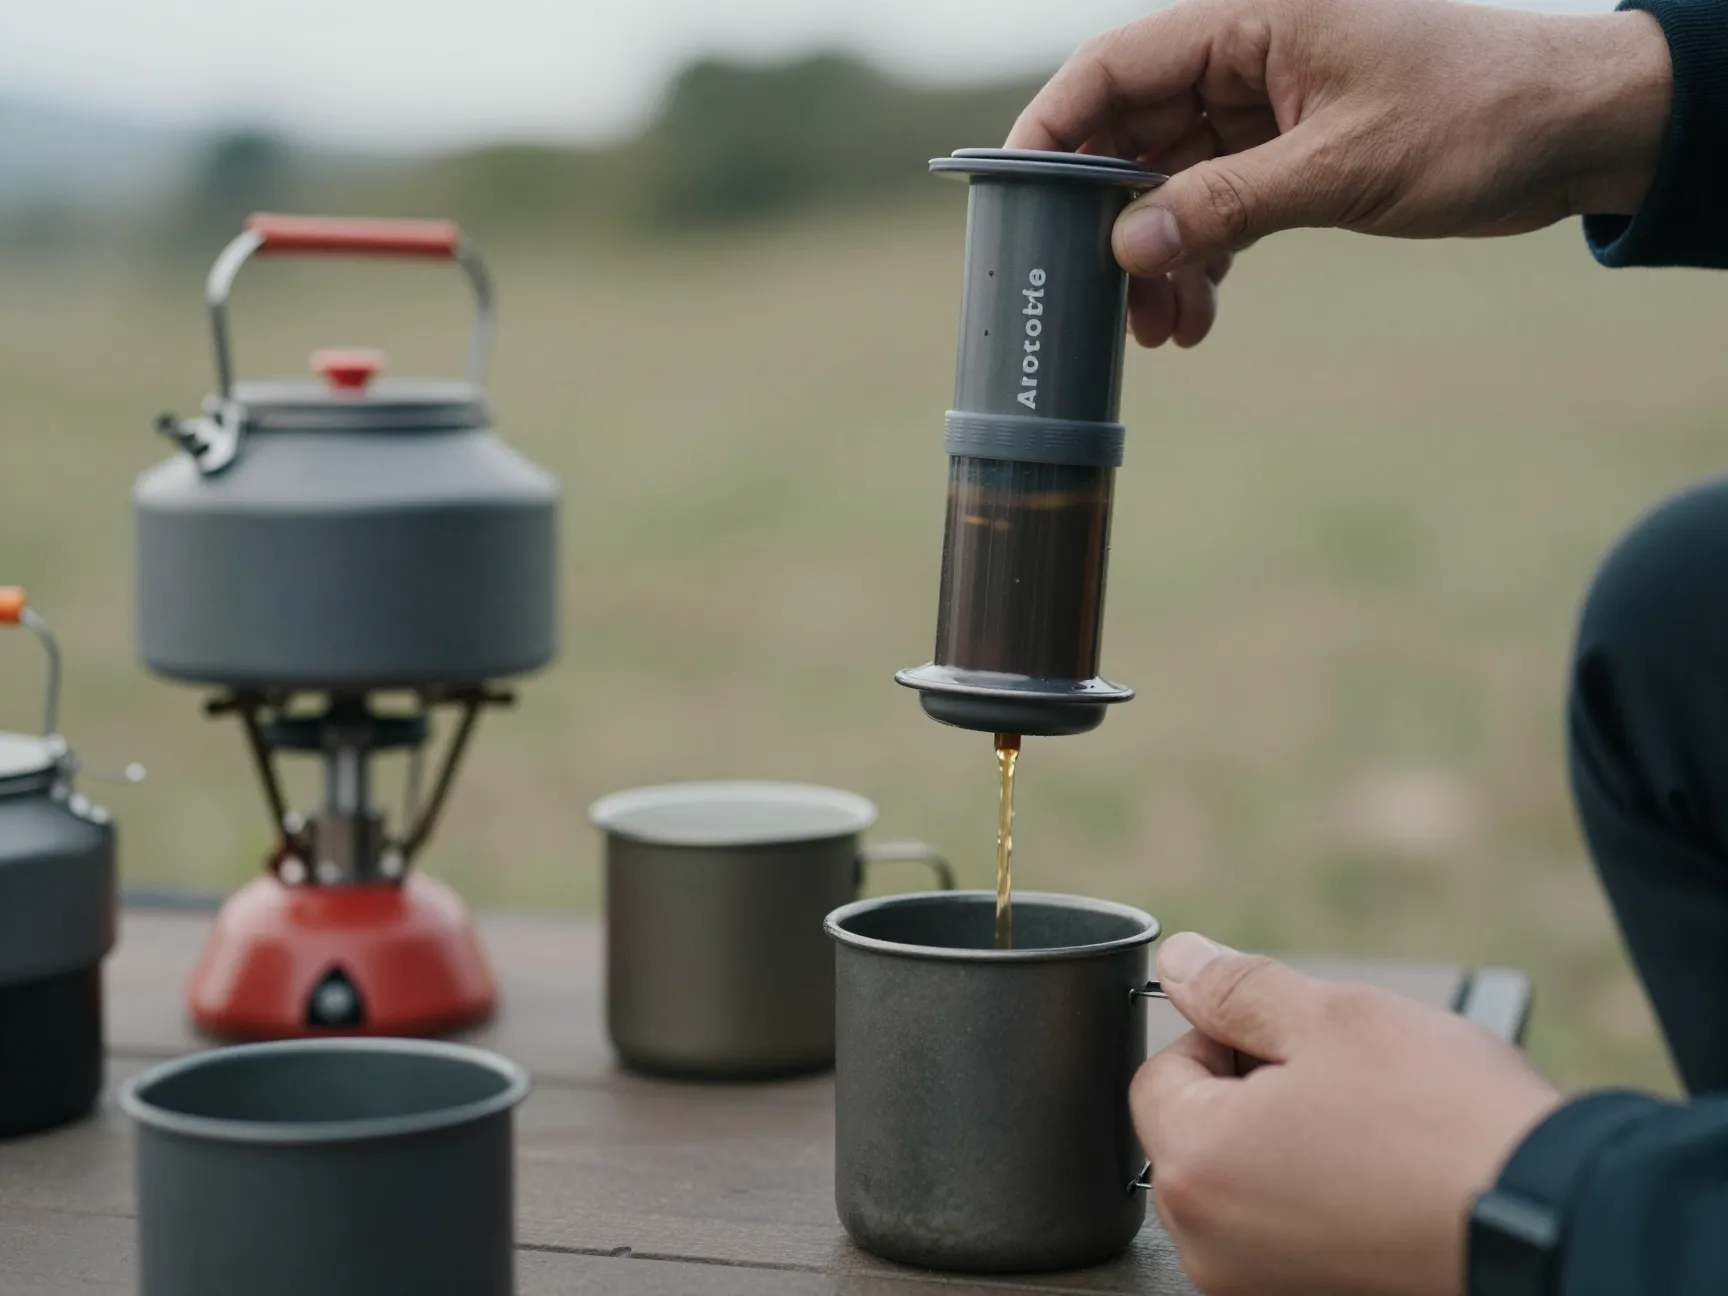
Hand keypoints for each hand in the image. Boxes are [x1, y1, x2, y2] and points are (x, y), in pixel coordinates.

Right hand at [1007, 0, 1671, 346]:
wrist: (1575, 130)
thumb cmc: (1477, 112)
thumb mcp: (1343, 164)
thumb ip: (1227, 205)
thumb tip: (1126, 250)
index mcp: (1249, 21)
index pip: (1113, 68)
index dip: (1051, 132)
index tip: (1013, 202)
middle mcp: (1244, 61)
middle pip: (1130, 135)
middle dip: (1107, 223)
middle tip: (1093, 297)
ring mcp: (1263, 112)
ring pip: (1168, 187)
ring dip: (1154, 261)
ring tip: (1159, 331)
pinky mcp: (1288, 158)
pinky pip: (1214, 212)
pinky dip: (1200, 265)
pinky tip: (1196, 320)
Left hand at [1134, 933, 1562, 1294]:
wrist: (1560, 1223)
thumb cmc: (1447, 1122)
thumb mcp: (1333, 1017)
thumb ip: (1236, 989)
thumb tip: (1180, 960)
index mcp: (1196, 1166)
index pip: (1158, 1073)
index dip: (1220, 1037)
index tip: (1289, 1037)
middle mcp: (1210, 1243)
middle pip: (1196, 1134)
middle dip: (1253, 1092)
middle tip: (1339, 1081)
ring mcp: (1257, 1286)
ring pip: (1244, 1184)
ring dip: (1289, 1145)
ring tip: (1372, 1130)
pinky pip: (1285, 1232)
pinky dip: (1320, 1199)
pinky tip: (1382, 1179)